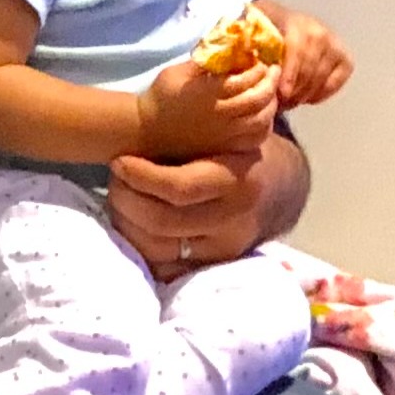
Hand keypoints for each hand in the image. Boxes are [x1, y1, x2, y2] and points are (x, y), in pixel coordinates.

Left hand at [107, 141, 297, 280]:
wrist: (279, 187)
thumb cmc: (238, 149)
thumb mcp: (226, 131)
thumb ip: (192, 130)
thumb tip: (137, 127)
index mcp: (238, 180)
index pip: (179, 188)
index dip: (140, 176)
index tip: (119, 161)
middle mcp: (233, 220)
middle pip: (161, 222)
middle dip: (125, 199)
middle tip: (115, 179)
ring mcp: (222, 248)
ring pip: (156, 249)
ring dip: (126, 223)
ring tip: (120, 197)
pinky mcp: (211, 266)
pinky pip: (163, 266)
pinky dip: (140, 245)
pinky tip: (133, 222)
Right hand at [134, 59, 278, 161]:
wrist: (147, 130)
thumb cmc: (161, 96)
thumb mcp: (177, 71)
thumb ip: (204, 60)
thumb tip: (227, 44)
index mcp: (208, 93)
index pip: (245, 79)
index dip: (258, 69)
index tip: (262, 61)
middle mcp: (220, 114)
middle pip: (258, 99)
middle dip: (270, 83)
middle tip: (274, 72)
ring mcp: (224, 134)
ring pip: (261, 120)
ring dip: (271, 104)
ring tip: (271, 93)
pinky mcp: (224, 147)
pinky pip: (254, 139)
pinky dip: (265, 126)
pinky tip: (264, 116)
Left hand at [252, 0, 352, 109]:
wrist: (283, 24)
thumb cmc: (264, 29)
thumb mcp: (250, 24)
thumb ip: (241, 29)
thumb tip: (234, 33)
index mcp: (296, 22)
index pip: (298, 49)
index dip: (291, 73)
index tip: (281, 93)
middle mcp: (320, 31)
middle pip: (310, 68)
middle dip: (295, 90)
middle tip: (281, 103)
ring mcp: (335, 45)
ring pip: (321, 78)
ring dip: (304, 95)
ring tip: (288, 102)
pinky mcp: (344, 60)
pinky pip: (334, 83)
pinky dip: (320, 94)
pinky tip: (305, 96)